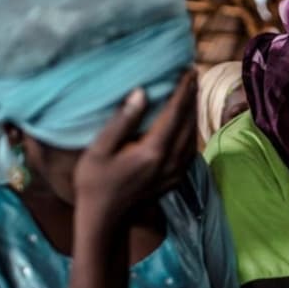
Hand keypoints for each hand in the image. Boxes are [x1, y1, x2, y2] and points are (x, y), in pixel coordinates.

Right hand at [74, 70, 197, 219]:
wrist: (104, 216)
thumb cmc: (95, 180)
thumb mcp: (100, 148)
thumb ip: (123, 120)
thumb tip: (142, 92)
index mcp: (153, 151)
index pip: (175, 113)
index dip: (183, 90)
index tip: (188, 71)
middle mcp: (171, 161)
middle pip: (188, 122)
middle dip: (191, 97)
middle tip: (192, 75)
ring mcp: (176, 171)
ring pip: (192, 135)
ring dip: (193, 112)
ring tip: (191, 92)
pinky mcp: (175, 177)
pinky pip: (190, 147)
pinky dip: (190, 129)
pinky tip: (187, 120)